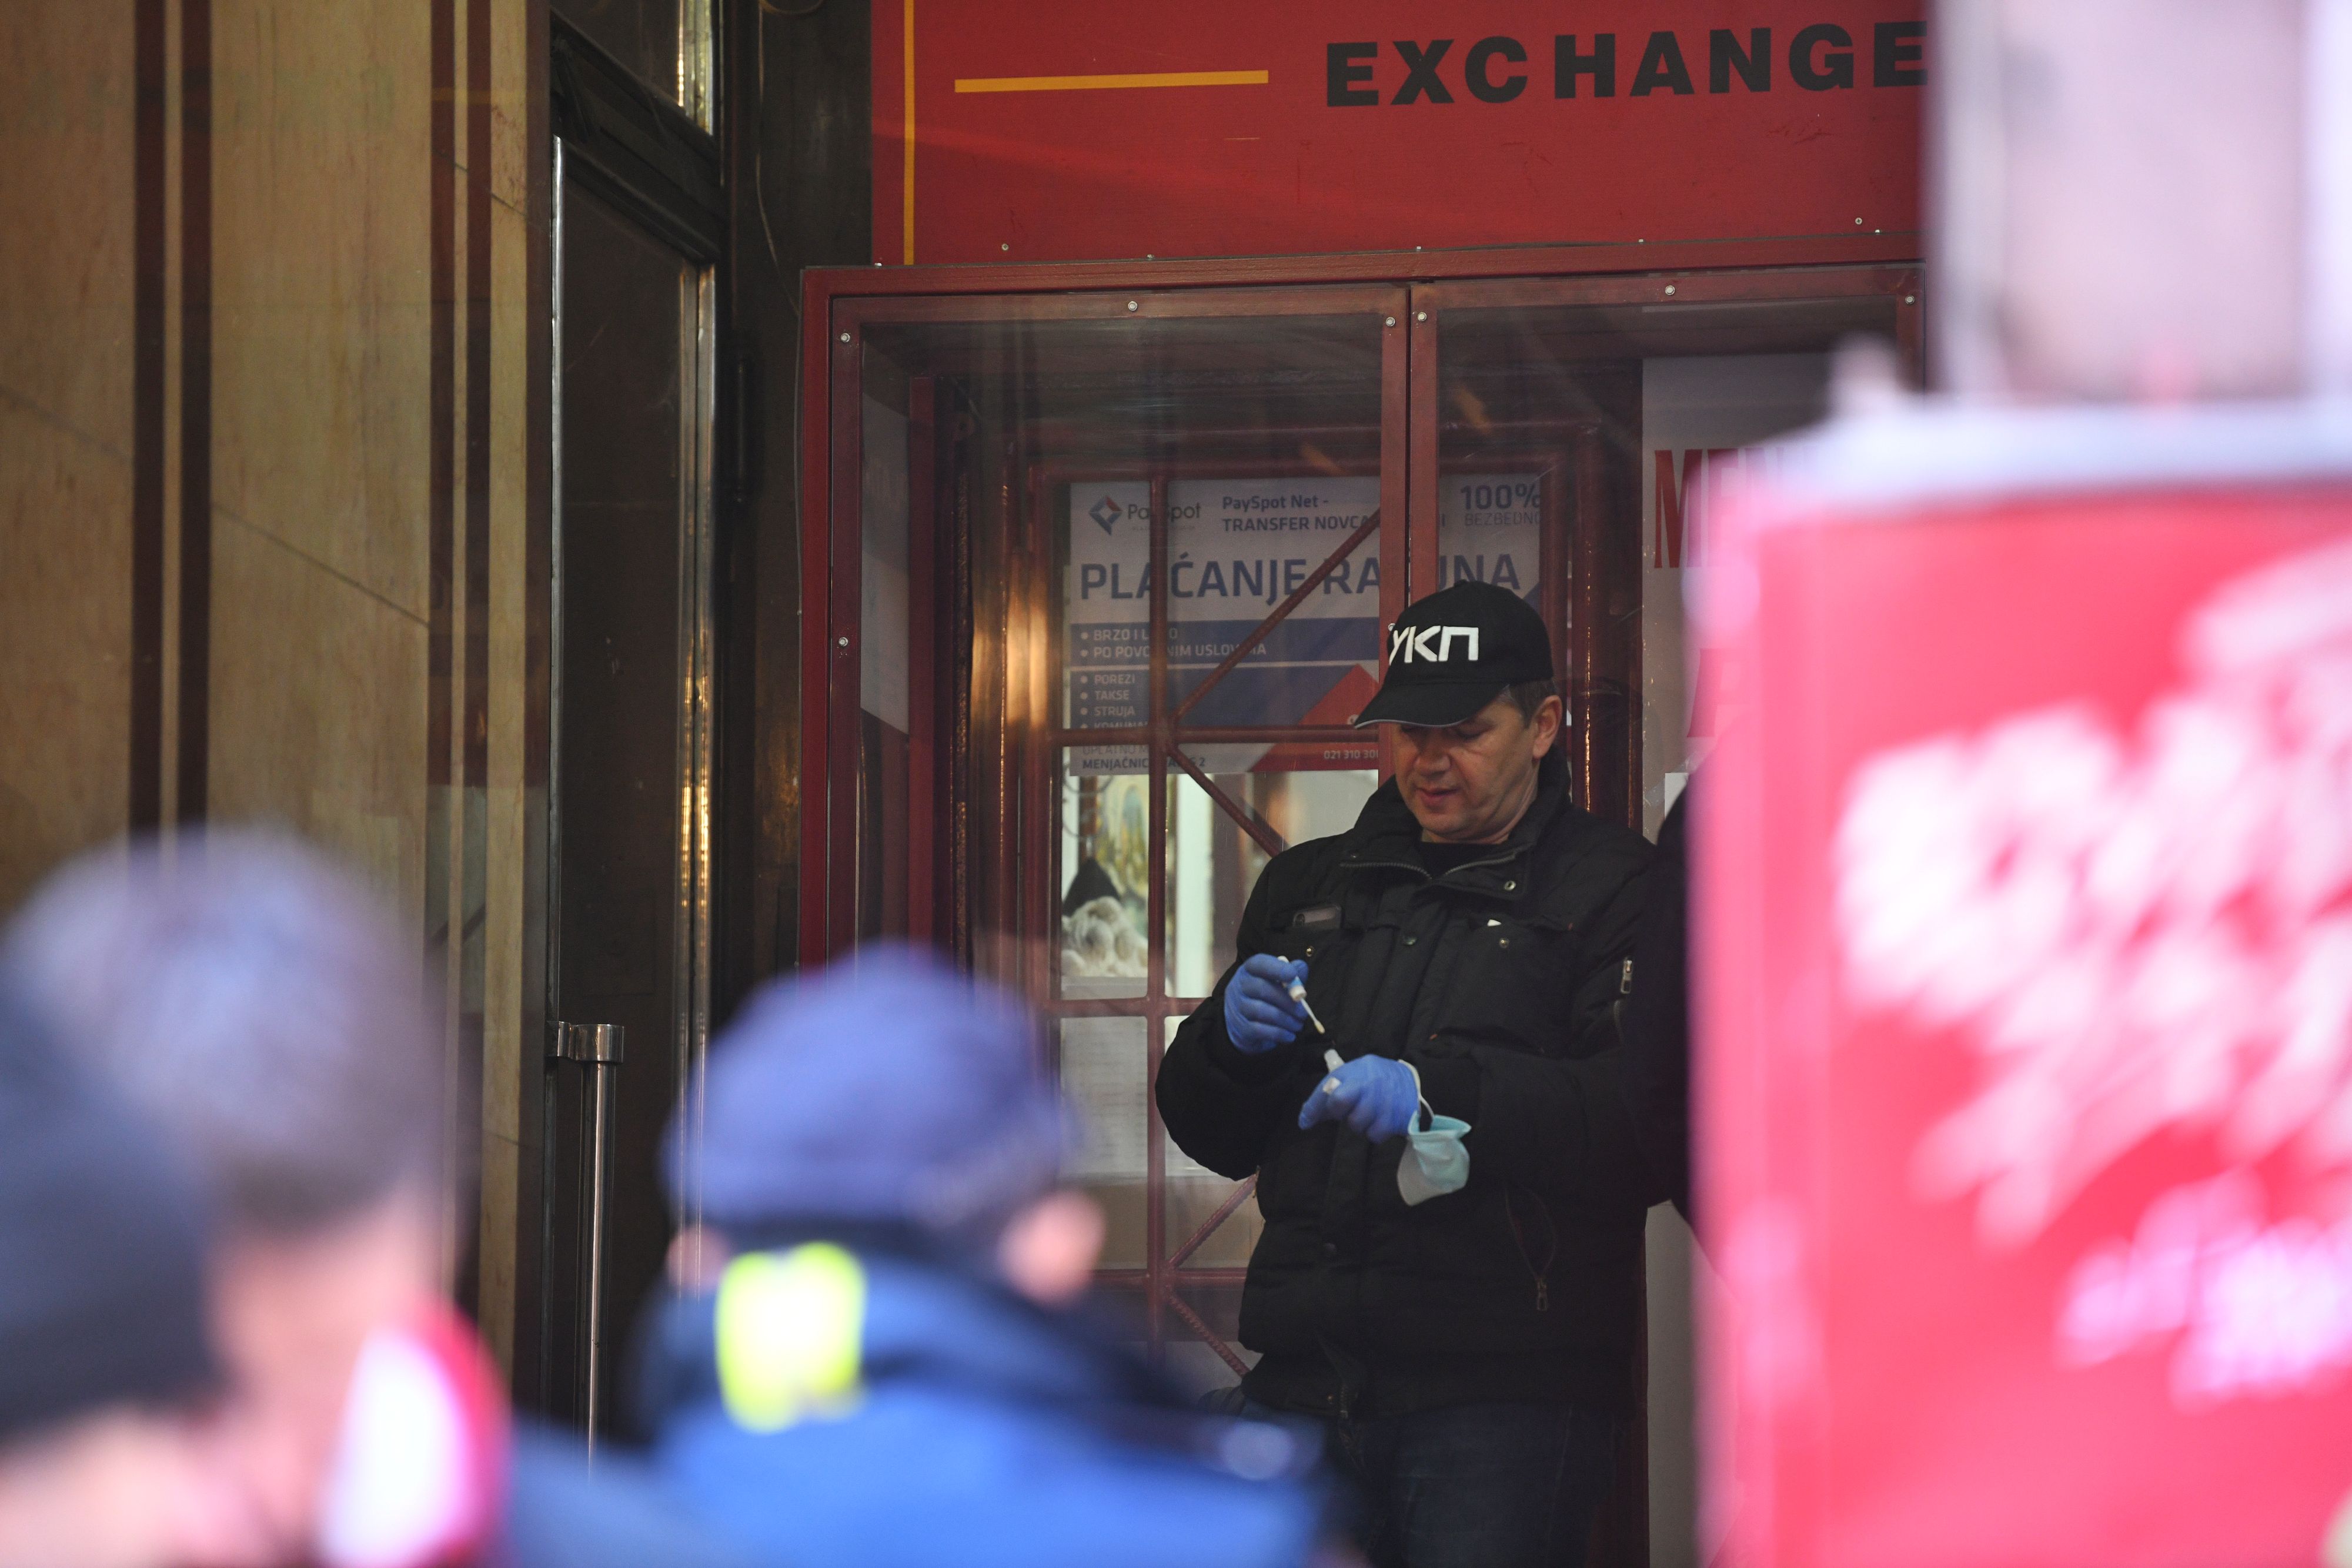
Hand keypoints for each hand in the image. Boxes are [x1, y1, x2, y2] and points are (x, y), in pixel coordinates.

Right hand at [1223, 954, 1310, 1053]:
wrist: (1242, 1021)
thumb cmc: (1265, 996)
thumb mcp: (1278, 981)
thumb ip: (1291, 973)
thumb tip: (1300, 967)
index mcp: (1250, 970)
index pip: (1259, 964)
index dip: (1276, 968)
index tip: (1293, 974)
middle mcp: (1240, 985)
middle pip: (1262, 988)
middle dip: (1286, 1001)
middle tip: (1303, 1013)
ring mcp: (1237, 1006)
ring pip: (1261, 1010)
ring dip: (1285, 1019)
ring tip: (1298, 1025)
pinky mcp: (1240, 1026)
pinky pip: (1259, 1030)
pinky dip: (1278, 1033)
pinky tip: (1290, 1036)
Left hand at [1298, 1055, 1419, 1141]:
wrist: (1415, 1081)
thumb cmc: (1377, 1078)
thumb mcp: (1355, 1073)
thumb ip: (1333, 1089)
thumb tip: (1308, 1115)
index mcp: (1354, 1070)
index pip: (1327, 1089)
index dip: (1312, 1107)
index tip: (1304, 1122)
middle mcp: (1367, 1083)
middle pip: (1339, 1104)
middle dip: (1340, 1113)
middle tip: (1349, 1111)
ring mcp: (1382, 1101)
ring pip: (1356, 1124)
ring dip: (1359, 1123)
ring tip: (1370, 1113)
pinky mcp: (1395, 1118)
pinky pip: (1374, 1135)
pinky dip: (1375, 1131)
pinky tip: (1381, 1120)